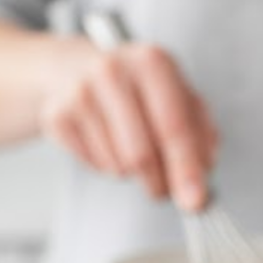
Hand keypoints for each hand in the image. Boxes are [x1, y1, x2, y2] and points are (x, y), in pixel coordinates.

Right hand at [38, 41, 217, 208]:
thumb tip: (205, 167)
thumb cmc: (134, 85)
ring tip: (130, 146)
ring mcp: (80, 93)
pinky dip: (108, 165)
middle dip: (159, 183)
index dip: (187, 169)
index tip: (196, 200)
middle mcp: (113, 71)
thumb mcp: (175, 92)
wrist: (72, 67)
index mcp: (151, 62)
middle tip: (164, 189)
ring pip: (118, 165)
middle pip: (142, 155)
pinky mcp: (56, 115)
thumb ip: (199, 129)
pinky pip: (94, 165)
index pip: (174, 126)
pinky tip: (106, 141)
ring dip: (132, 172)